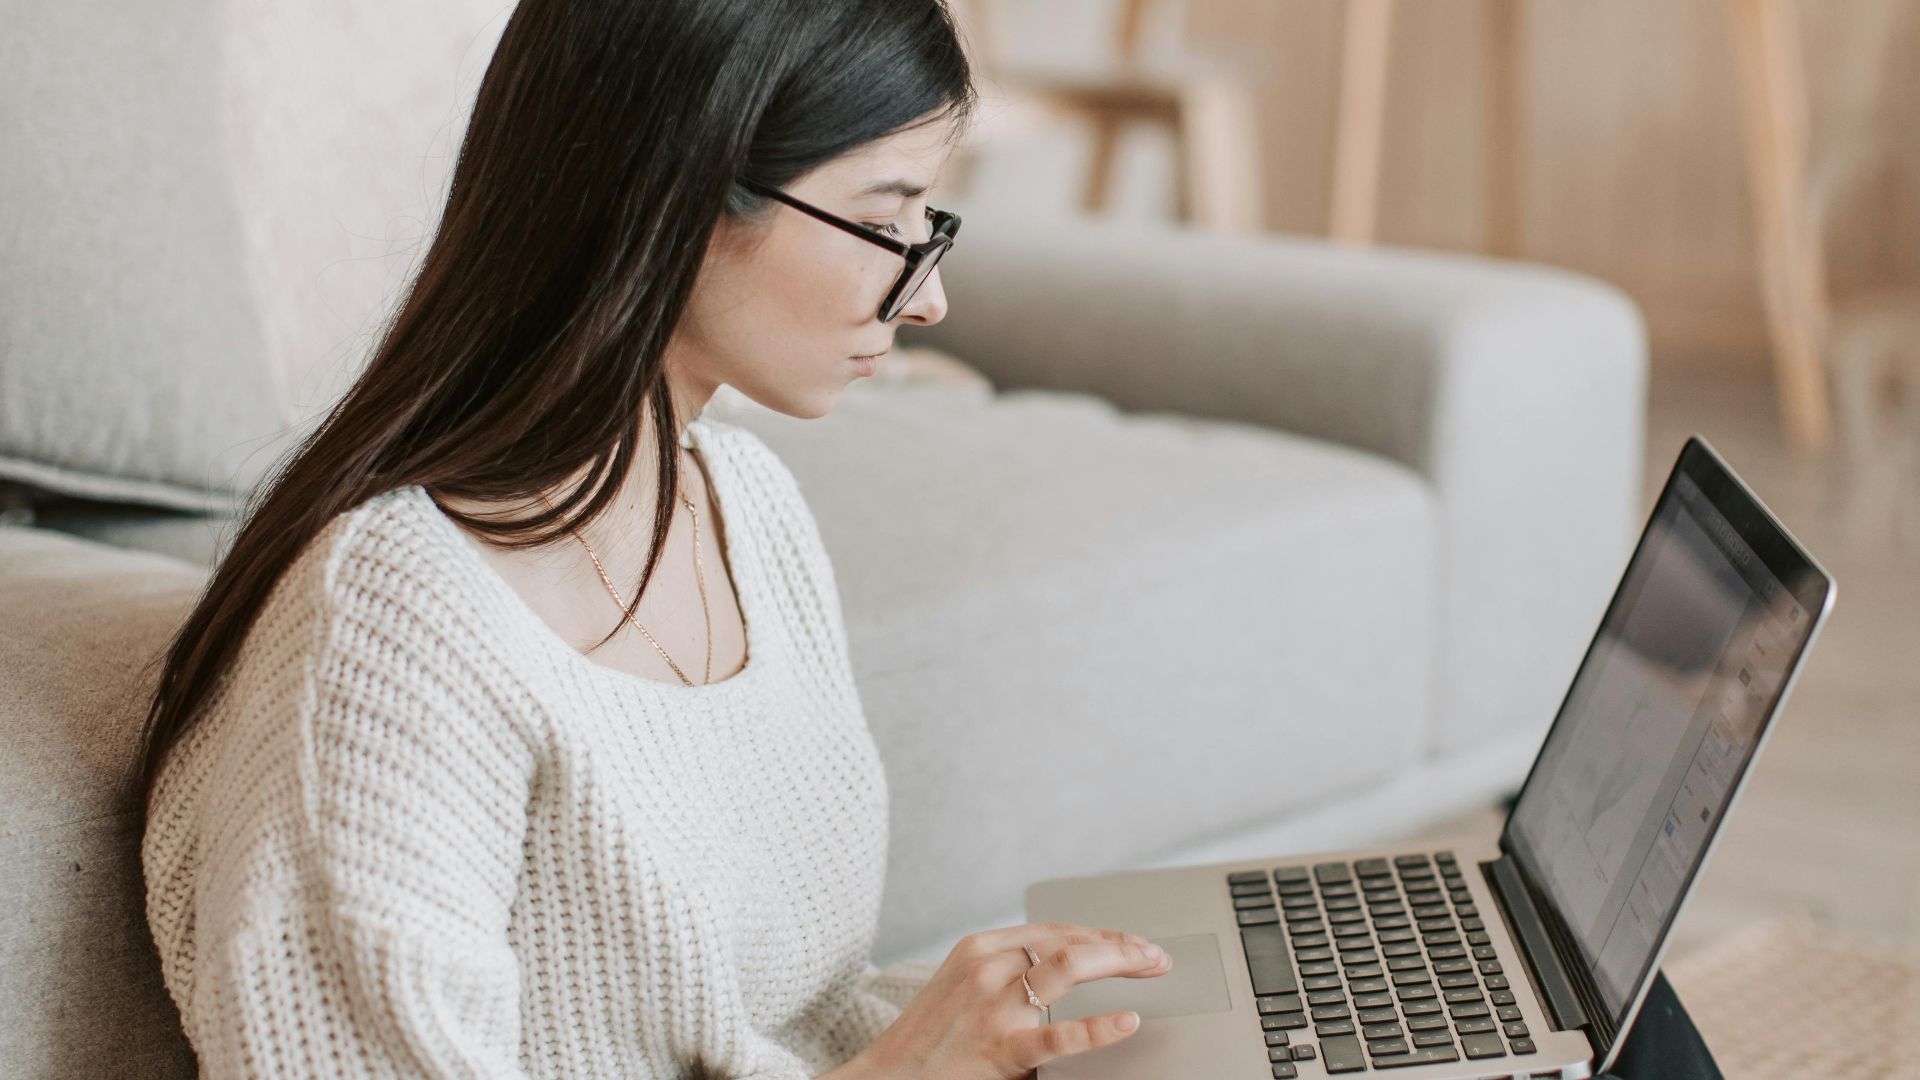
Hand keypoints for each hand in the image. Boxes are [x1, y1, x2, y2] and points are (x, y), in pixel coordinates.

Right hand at [842, 921, 1171, 1079]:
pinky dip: (1098, 1027)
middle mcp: (987, 967)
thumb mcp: (961, 987)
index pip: (1055, 929)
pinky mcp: (999, 1049)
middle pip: (1068, 940)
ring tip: (1151, 969)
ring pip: (1067, 967)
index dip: (1101, 934)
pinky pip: (1058, 1036)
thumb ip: (1007, 973)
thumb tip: (1069, 969)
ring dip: (1118, 961)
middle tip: (1156, 956)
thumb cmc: (929, 1040)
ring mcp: (993, 1007)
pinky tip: (1128, 1021)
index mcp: (979, 947)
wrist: (887, 1079)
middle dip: (1120, 944)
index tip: (1133, 943)